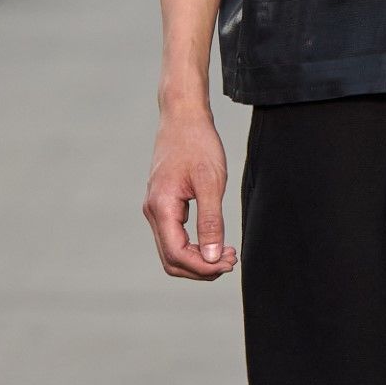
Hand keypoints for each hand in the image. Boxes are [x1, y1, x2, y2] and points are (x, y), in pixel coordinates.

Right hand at [144, 108, 236, 280]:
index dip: (203, 267)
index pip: (177, 255)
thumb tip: (213, 257)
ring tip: (227, 253)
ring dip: (199, 259)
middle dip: (201, 267)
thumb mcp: (211, 183)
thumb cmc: (198, 144)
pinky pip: (174, 237)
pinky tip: (216, 240)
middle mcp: (153, 212)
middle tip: (232, 260)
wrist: (183, 117)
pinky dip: (194, 246)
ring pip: (172, 251)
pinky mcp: (164, 204)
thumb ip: (211, 222)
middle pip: (171, 260)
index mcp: (161, 207)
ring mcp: (156, 209)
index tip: (229, 263)